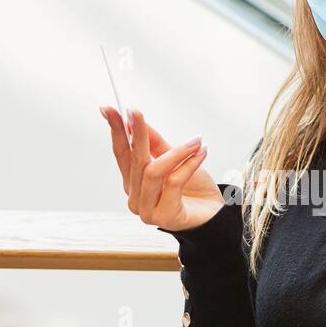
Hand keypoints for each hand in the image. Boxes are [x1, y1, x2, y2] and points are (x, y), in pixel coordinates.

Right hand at [100, 106, 223, 230]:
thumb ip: (155, 144)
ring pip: (153, 172)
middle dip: (138, 135)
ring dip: (176, 152)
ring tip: (195, 142)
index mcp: (134, 182)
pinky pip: (173, 182)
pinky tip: (200, 154)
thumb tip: (137, 122)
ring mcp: (146, 210)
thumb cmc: (195, 189)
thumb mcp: (175, 159)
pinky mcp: (164, 217)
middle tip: (137, 114)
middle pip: (135, 161)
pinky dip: (188, 165)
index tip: (110, 109)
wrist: (215, 213)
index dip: (116, 131)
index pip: (122, 153)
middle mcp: (135, 197)